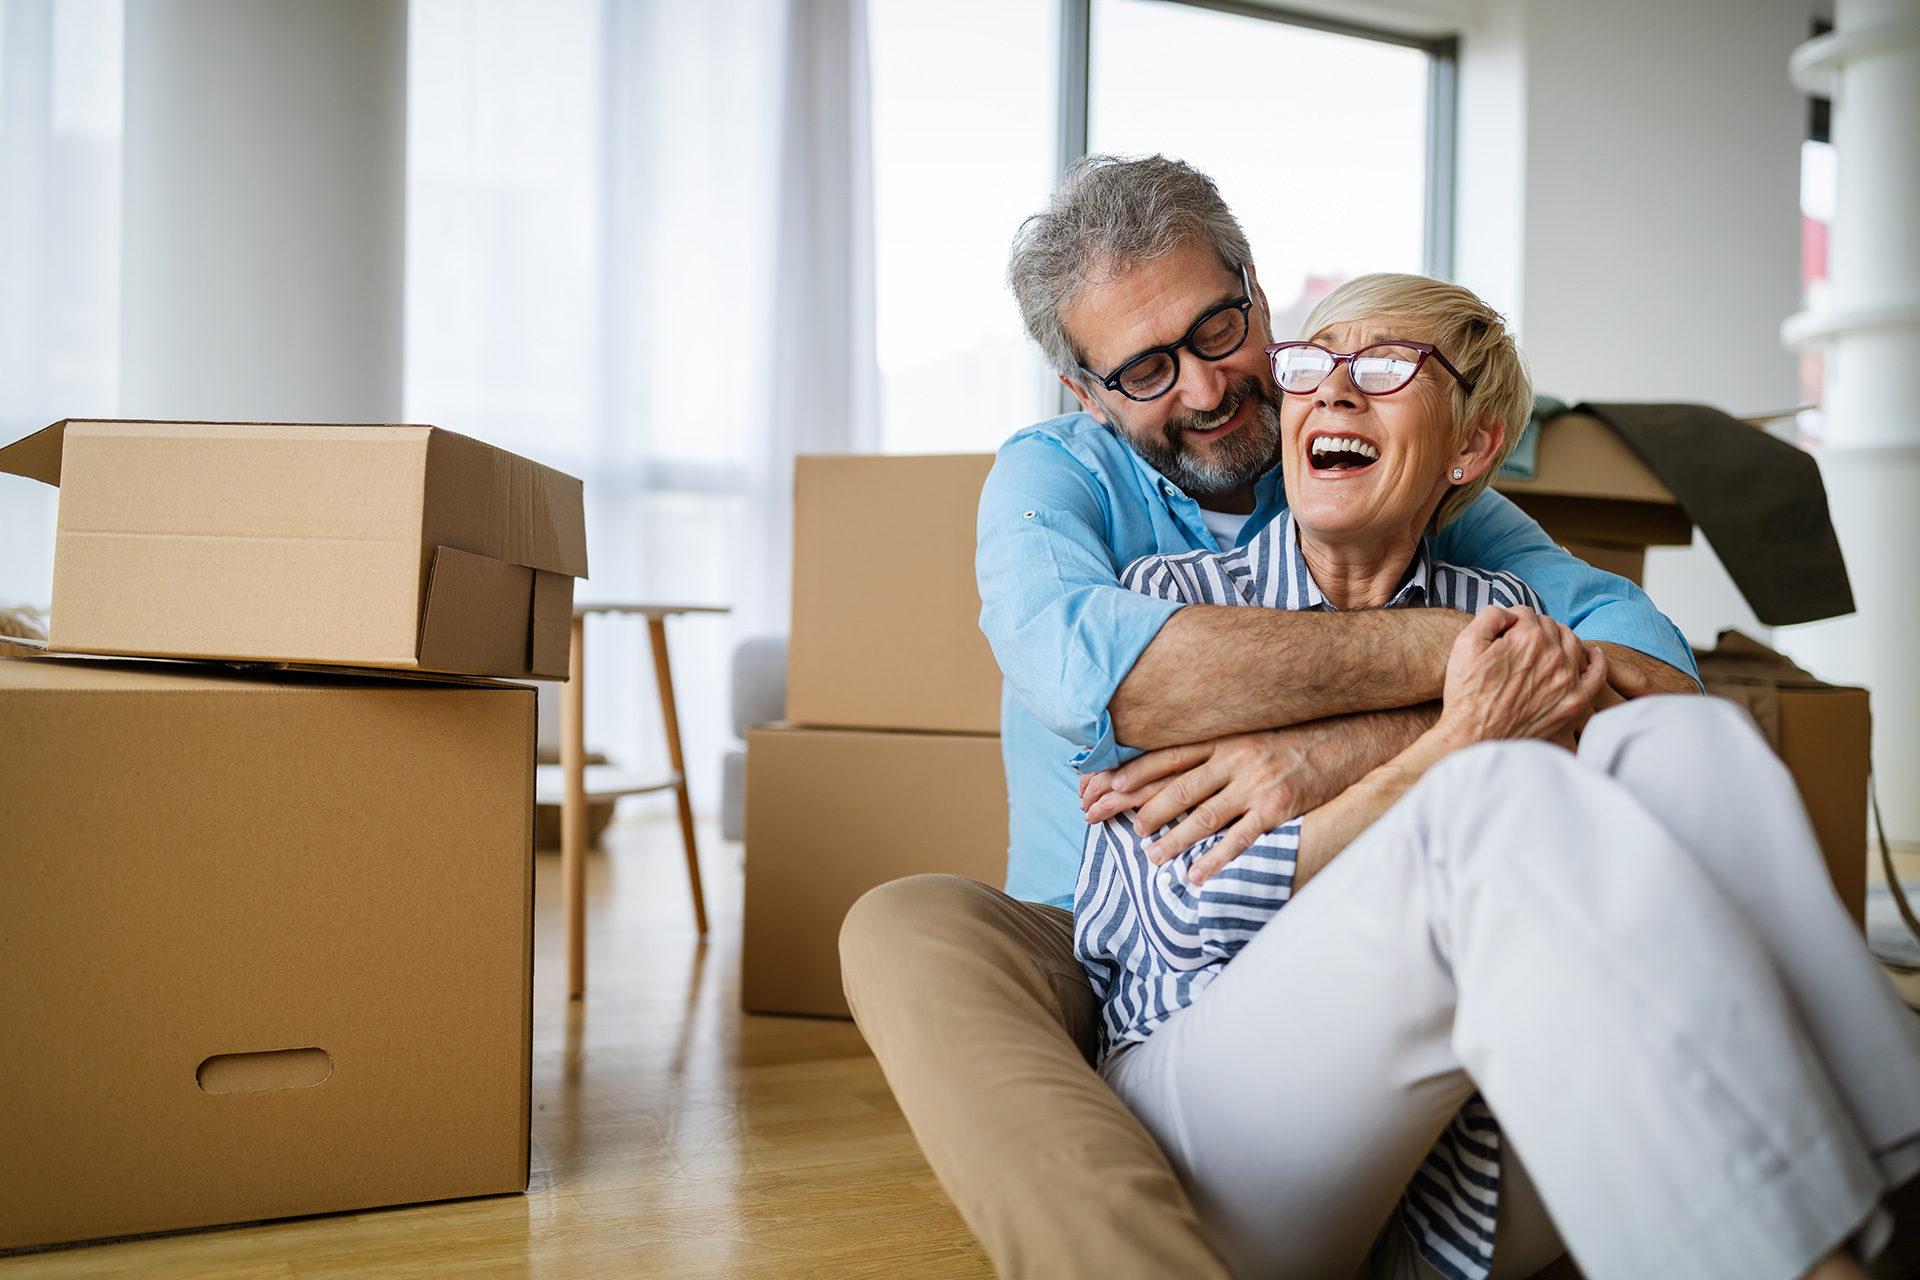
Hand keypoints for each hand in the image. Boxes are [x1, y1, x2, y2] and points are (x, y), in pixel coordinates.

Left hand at [1084, 715, 1424, 885]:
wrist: (1354, 735)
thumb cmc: (1301, 735)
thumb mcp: (1255, 729)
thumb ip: (1221, 746)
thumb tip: (1187, 766)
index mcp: (1225, 735)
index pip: (1167, 755)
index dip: (1132, 773)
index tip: (1102, 788)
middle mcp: (1235, 756)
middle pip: (1175, 787)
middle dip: (1137, 808)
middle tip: (1106, 825)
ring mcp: (1256, 782)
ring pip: (1201, 815)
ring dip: (1170, 839)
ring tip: (1149, 857)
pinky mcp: (1279, 805)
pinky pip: (1239, 837)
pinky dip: (1214, 859)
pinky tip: (1194, 875)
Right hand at [1435, 607, 1608, 748]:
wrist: (1475, 737)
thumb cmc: (1467, 693)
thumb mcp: (1465, 644)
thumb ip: (1490, 616)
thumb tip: (1511, 613)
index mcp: (1528, 638)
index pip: (1526, 614)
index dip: (1510, 622)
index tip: (1501, 637)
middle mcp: (1553, 656)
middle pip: (1549, 626)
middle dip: (1533, 630)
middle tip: (1515, 648)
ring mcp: (1567, 679)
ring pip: (1572, 642)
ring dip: (1559, 640)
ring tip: (1541, 650)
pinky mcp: (1574, 701)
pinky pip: (1597, 673)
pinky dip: (1596, 660)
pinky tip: (1591, 655)